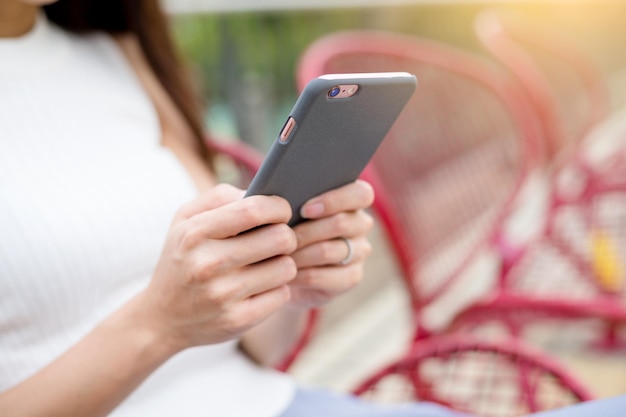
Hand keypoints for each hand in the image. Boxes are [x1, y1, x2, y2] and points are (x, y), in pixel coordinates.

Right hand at [135, 184, 297, 351]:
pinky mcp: (238, 320)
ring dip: (284, 264)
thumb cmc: (183, 259)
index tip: (282, 211)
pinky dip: (278, 289)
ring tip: (268, 264)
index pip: (253, 210)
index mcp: (195, 233)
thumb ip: (219, 197)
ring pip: (286, 267)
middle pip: (280, 238)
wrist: (160, 318)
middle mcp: (207, 264)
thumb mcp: (185, 221)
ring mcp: (223, 295)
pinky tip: (262, 287)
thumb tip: (258, 192)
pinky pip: (283, 294)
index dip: (278, 207)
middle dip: (287, 236)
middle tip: (279, 240)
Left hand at [288, 180, 374, 307]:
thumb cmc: (285, 227)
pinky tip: (283, 273)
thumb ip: (290, 200)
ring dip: (298, 253)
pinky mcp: (351, 277)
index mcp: (353, 198)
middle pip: (342, 222)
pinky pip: (322, 275)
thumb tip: (279, 202)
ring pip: (328, 250)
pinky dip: (298, 275)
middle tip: (280, 237)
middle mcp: (361, 224)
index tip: (304, 209)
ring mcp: (359, 252)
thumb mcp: (287, 210)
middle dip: (305, 230)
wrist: (284, 268)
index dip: (334, 200)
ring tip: (276, 255)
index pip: (360, 194)